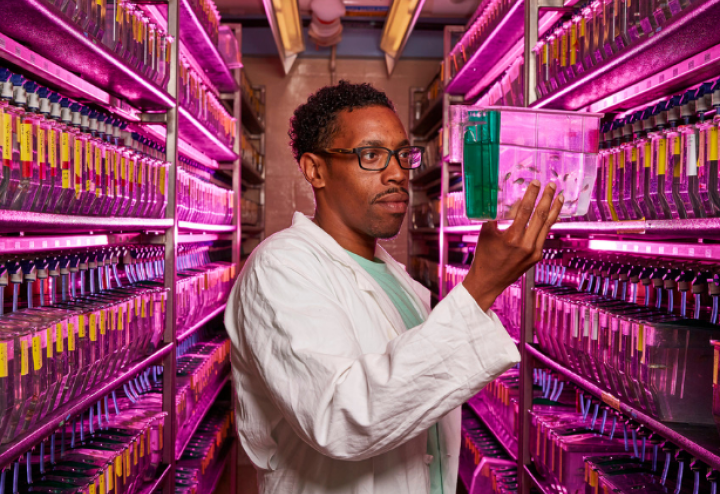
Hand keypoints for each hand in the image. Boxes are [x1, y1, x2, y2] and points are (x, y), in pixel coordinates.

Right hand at [462, 180, 562, 311]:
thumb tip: (506, 201)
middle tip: (552, 185)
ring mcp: (534, 252)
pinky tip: (551, 215)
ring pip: (547, 226)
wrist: (488, 281)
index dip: (532, 195)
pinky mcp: (537, 257)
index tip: (536, 183)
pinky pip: (544, 236)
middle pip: (540, 216)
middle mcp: (526, 245)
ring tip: (560, 197)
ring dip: (554, 210)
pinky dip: (548, 223)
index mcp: (512, 238)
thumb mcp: (486, 234)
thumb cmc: (484, 256)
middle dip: (547, 198)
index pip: (525, 211)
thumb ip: (496, 217)